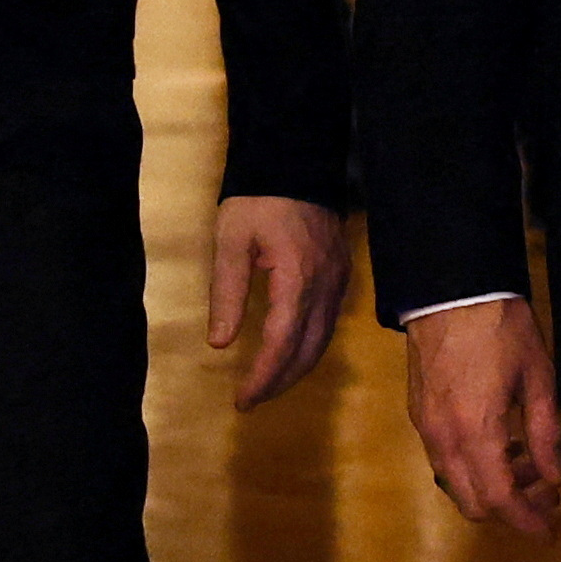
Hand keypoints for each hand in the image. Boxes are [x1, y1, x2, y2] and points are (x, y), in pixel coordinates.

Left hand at [203, 196, 350, 406]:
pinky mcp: (341, 274)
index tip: (243, 399)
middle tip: (251, 400)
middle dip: (280, 380)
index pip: (282, 343)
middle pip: (308, 350)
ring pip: (323, 340)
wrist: (295, 161)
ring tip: (268, 384)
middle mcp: (325, 287)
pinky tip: (291, 352)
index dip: (264, 376)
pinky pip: (329, 323)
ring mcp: (338, 281)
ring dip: (297, 367)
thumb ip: (227, 294)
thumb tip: (219, 343)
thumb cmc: (257, 201)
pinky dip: (310, 346)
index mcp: (297, 279)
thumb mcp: (231, 243)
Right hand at [402, 300, 560, 536]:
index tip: (548, 530)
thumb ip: (546, 435)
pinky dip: (473, 467)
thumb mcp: (539, 379)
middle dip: (511, 508)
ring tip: (527, 461)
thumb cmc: (503, 327)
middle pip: (473, 502)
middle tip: (544, 491)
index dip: (526, 520)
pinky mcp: (419, 414)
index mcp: (477, 432)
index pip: (501, 499)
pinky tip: (499, 443)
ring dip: (491, 487)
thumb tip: (554, 479)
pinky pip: (444, 461)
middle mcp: (444, 439)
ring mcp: (426, 428)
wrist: (451, 288)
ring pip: (455, 484)